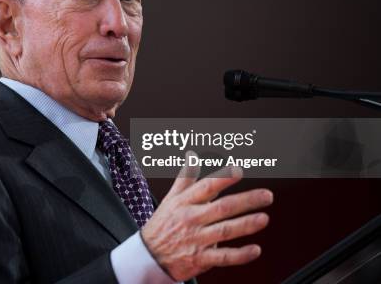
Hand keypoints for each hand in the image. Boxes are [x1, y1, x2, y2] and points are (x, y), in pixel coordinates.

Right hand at [140, 151, 272, 280]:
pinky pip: (223, 257)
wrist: (149, 256)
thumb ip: (186, 178)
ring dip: (245, 225)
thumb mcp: (171, 198)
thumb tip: (192, 155)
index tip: (238, 170)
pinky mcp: (200, 259)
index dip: (223, 178)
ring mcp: (196, 239)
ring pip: (225, 231)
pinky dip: (240, 255)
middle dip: (246, 201)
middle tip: (267, 196)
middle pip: (222, 208)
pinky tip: (255, 250)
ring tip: (263, 218)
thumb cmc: (163, 224)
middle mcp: (192, 219)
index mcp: (185, 202)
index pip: (206, 187)